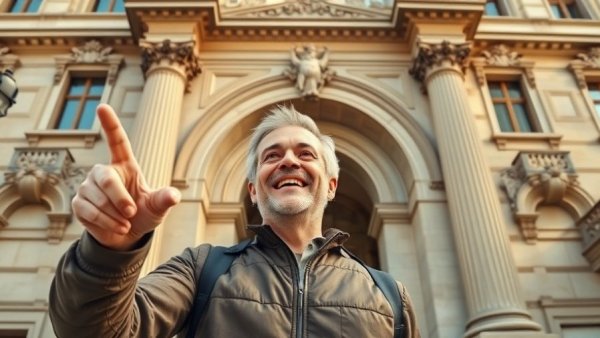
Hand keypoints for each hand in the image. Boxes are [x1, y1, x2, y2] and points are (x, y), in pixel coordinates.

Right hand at [71, 104, 180, 250]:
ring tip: (126, 223)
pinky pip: (88, 211)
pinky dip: (105, 223)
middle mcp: (104, 171)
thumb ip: (164, 200)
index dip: (110, 124)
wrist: (126, 236)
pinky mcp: (78, 203)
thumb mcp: (158, 208)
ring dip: (114, 215)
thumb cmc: (144, 214)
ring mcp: (88, 186)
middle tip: (132, 212)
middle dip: (119, 198)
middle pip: (106, 177)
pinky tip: (116, 227)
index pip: (117, 141)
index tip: (102, 106)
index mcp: (125, 165)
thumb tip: (174, 196)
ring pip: (97, 198)